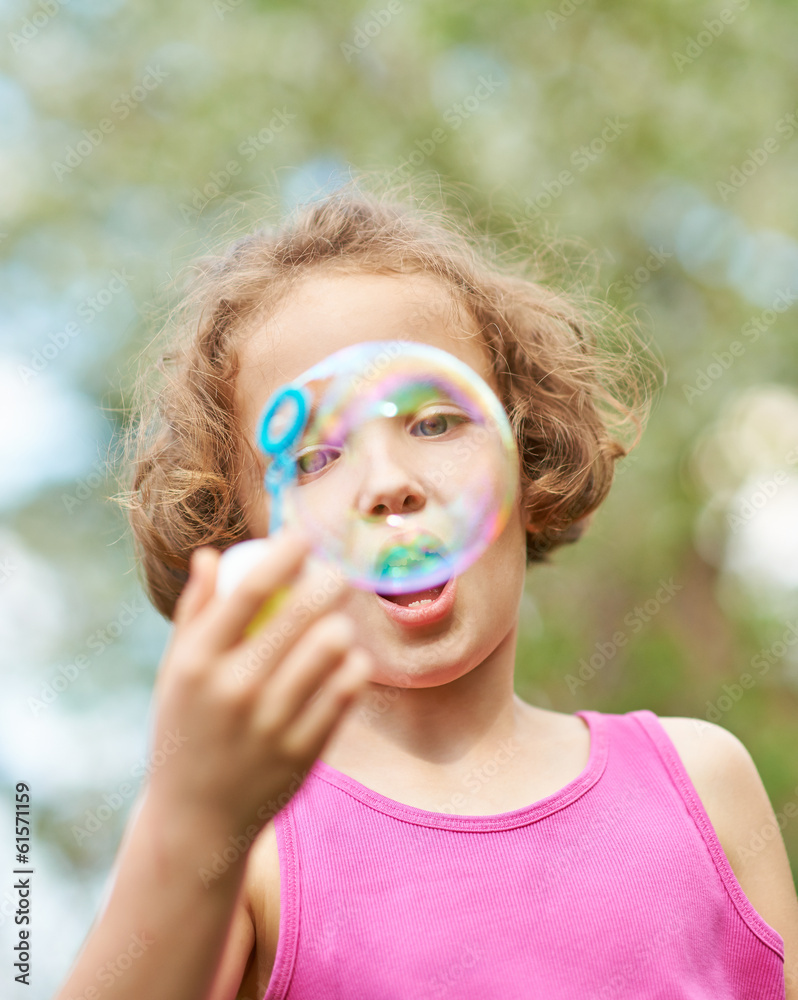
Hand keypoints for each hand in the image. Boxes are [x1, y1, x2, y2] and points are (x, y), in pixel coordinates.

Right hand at [145, 526, 371, 846]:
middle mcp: (235, 690)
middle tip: (335, 575)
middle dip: (329, 581)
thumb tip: (212, 555)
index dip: (285, 552)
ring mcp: (272, 723)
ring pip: (334, 648)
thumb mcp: (175, 674)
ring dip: (342, 627)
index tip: (304, 534)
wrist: (196, 821)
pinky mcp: (304, 752)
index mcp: (197, 662)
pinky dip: (353, 668)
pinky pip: (348, 690)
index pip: (250, 589)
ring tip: (337, 626)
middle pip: (303, 612)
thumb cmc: (185, 730)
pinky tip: (347, 663)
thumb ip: (194, 612)